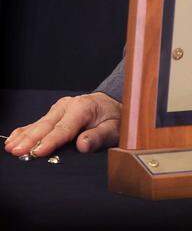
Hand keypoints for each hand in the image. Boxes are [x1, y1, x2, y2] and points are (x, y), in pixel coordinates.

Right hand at [4, 93, 120, 157]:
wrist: (114, 105)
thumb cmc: (114, 118)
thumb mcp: (114, 128)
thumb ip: (99, 137)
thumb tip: (83, 145)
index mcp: (84, 107)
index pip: (64, 128)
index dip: (50, 141)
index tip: (38, 152)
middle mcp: (69, 105)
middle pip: (47, 125)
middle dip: (31, 139)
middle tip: (17, 151)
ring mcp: (59, 108)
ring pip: (39, 124)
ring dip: (24, 136)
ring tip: (10, 147)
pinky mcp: (54, 113)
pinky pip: (37, 123)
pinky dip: (25, 131)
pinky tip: (13, 138)